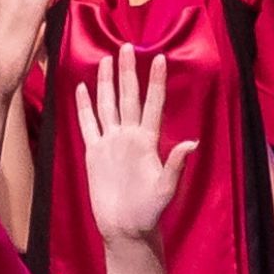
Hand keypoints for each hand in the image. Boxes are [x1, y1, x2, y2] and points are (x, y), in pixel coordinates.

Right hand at [74, 46, 196, 249]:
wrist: (126, 227)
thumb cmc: (149, 211)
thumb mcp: (166, 189)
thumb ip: (175, 164)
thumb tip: (191, 143)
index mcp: (147, 141)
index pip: (152, 104)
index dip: (155, 81)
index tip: (158, 57)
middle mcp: (129, 137)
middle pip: (128, 97)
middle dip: (128, 71)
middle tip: (126, 45)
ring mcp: (111, 143)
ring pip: (108, 105)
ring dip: (107, 83)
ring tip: (106, 60)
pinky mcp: (94, 153)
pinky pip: (88, 125)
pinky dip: (85, 107)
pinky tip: (82, 89)